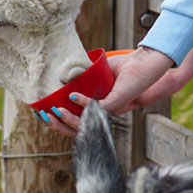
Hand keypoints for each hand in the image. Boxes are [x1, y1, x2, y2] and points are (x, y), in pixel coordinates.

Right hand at [40, 47, 174, 136]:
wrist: (149, 62)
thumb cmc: (128, 66)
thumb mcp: (101, 71)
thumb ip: (86, 78)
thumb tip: (65, 76)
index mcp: (100, 109)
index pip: (76, 123)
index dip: (59, 123)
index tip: (42, 114)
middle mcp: (107, 113)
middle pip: (79, 130)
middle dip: (59, 126)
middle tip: (45, 117)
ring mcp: (113, 110)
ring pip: (86, 124)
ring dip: (69, 119)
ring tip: (56, 111)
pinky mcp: (119, 103)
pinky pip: (97, 109)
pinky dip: (83, 103)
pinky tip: (73, 96)